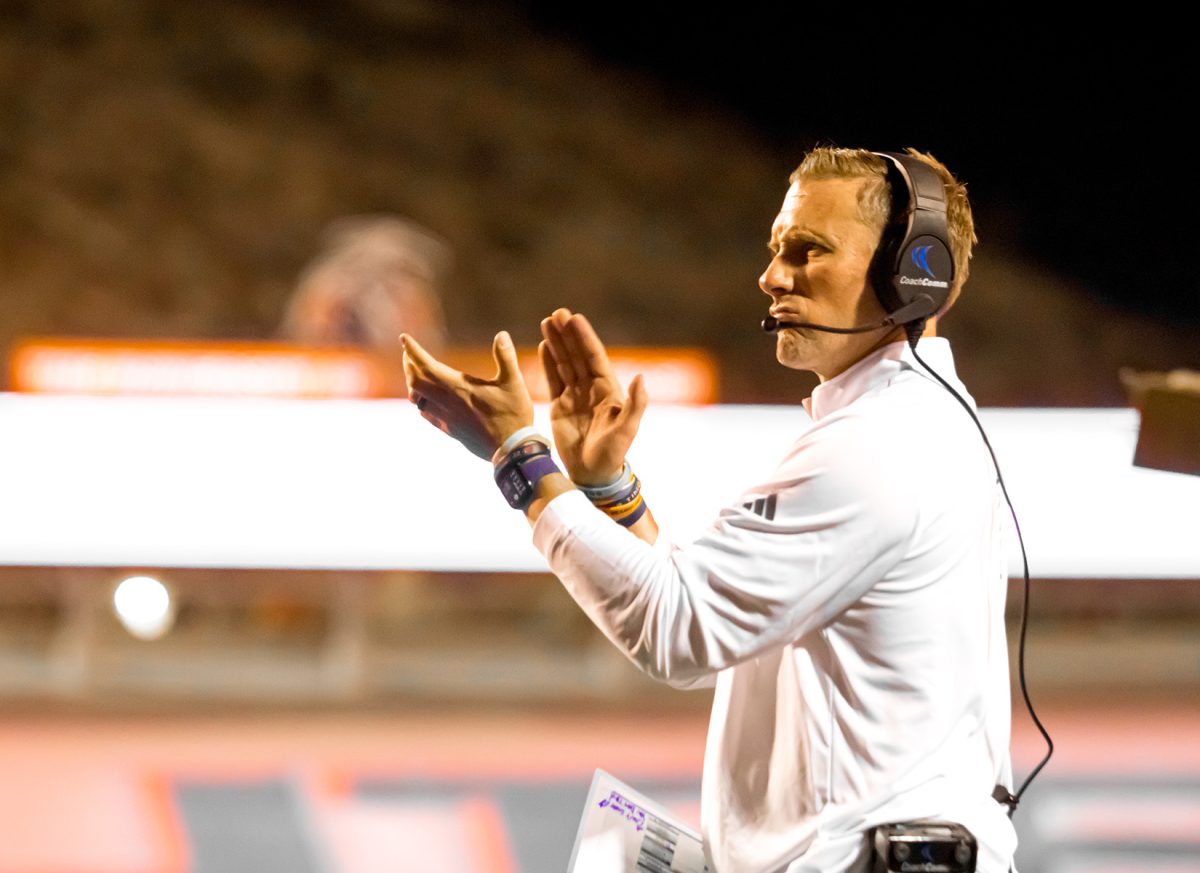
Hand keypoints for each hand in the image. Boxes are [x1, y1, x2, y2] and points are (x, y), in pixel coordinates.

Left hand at [402, 331, 533, 460]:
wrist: (510, 451)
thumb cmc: (513, 416)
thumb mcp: (514, 383)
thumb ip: (505, 357)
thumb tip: (501, 334)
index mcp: (458, 387)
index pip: (426, 366)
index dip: (413, 351)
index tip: (403, 338)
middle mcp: (447, 402)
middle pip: (415, 381)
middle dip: (409, 365)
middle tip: (409, 354)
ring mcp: (446, 417)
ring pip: (417, 398)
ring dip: (413, 383)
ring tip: (415, 374)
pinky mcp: (449, 429)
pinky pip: (425, 413)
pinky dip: (420, 401)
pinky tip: (425, 399)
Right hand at [539, 309, 646, 484]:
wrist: (593, 473)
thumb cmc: (613, 453)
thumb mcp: (627, 429)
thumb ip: (635, 404)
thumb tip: (640, 378)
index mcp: (608, 389)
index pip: (594, 357)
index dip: (584, 338)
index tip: (575, 319)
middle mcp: (591, 388)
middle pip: (577, 355)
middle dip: (567, 334)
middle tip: (557, 313)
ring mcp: (575, 395)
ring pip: (564, 363)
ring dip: (556, 343)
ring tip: (547, 322)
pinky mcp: (560, 405)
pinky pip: (553, 379)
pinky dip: (548, 362)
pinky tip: (543, 345)